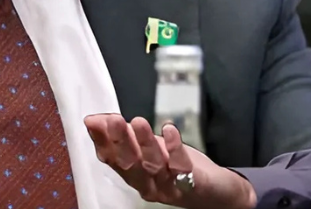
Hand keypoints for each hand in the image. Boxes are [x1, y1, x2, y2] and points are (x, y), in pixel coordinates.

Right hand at [85, 113, 256, 208]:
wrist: (216, 191)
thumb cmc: (179, 168)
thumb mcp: (148, 148)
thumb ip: (124, 136)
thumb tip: (95, 120)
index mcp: (135, 175)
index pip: (113, 159)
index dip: (102, 141)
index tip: (94, 121)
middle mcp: (149, 184)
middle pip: (130, 165)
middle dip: (120, 142)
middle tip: (112, 120)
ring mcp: (170, 186)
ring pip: (153, 165)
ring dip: (144, 143)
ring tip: (138, 122)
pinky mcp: (192, 184)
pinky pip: (181, 167)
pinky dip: (174, 148)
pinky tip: (169, 130)